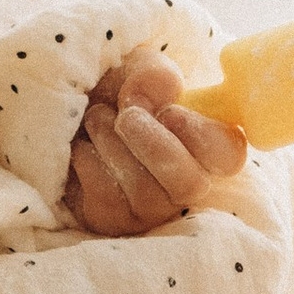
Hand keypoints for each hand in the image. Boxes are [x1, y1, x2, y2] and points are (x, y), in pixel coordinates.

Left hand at [65, 48, 250, 235]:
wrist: (65, 117)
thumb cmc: (113, 96)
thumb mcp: (135, 72)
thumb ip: (156, 74)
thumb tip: (166, 89)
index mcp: (201, 144)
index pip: (229, 155)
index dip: (203, 137)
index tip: (170, 112)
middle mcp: (184, 181)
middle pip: (190, 184)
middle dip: (154, 145)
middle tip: (126, 115)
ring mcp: (150, 208)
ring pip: (145, 191)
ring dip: (113, 143)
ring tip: (97, 117)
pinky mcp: (114, 221)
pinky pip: (107, 196)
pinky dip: (88, 159)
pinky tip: (82, 145)